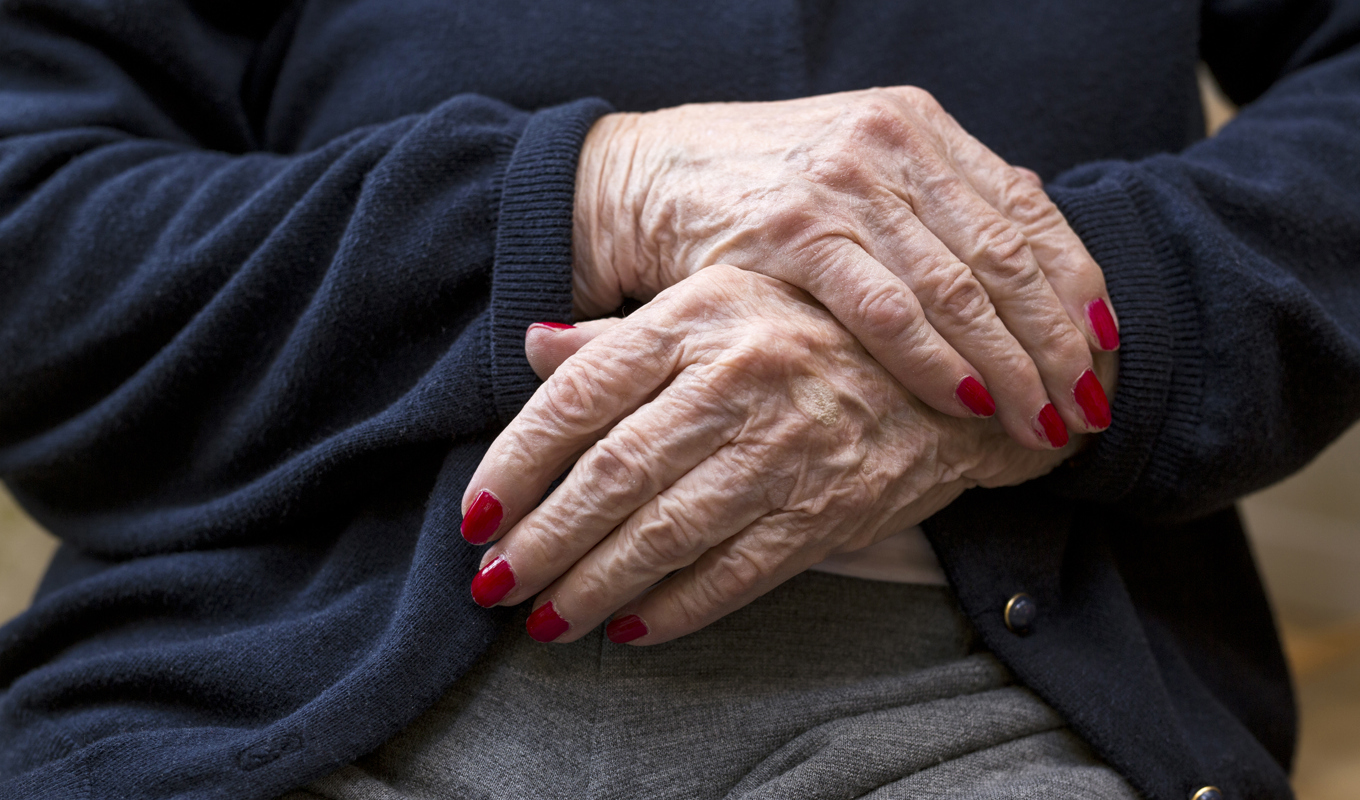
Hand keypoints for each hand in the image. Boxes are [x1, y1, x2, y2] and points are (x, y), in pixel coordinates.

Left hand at [461, 267, 1098, 644]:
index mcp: (697, 316)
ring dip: (594, 586)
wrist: (957, 369)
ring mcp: (788, 445)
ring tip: (546, 621)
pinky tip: (632, 629)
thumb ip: (622, 334)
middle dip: (542, 541)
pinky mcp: (830, 507)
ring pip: (665, 532)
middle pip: (611, 474)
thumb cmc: (818, 330)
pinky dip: (678, 607)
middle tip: (495, 585)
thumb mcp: (720, 302)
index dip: (515, 463)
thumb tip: (531, 347)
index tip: (475, 516)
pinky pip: (736, 571)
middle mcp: (738, 376)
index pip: (577, 396)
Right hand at [573, 87, 1117, 449]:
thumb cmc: (757, 192)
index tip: (1108, 351)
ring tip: (1043, 422)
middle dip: (1058, 342)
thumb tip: (1017, 272)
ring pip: (960, 286)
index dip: (1079, 286)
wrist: (647, 178)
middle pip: (1008, 255)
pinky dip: (934, 359)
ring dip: (1011, 364)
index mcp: (921, 128)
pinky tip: (968, 401)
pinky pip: (886, 306)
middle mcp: (894, 144)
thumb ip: (930, 211)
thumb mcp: (854, 180)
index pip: (1029, 211)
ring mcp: (846, 183)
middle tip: (1089, 408)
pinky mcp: (796, 230)